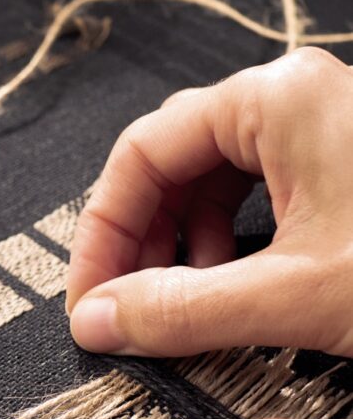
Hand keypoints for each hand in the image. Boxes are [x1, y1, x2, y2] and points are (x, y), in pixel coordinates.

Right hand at [66, 46, 352, 356]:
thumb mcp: (295, 293)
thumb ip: (186, 310)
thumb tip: (101, 320)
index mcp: (277, 99)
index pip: (141, 153)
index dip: (103, 233)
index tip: (90, 296)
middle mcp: (295, 99)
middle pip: (173, 165)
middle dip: (140, 242)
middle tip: (124, 307)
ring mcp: (321, 129)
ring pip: (212, 182)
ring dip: (182, 248)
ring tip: (178, 305)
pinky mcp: (341, 166)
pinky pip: (255, 194)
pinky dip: (227, 244)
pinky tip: (229, 287)